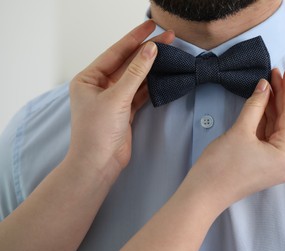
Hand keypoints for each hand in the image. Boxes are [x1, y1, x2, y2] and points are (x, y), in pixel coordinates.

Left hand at [67, 21, 173, 179]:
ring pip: (136, 77)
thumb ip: (135, 74)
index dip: (134, 38)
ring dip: (151, 67)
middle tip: (168, 37)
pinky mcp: (125, 111)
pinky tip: (162, 74)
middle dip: (146, 51)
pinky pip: (140, 92)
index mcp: (89, 79)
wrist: (99, 164)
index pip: (115, 52)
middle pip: (127, 63)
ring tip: (169, 53)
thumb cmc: (97, 133)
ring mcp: (114, 99)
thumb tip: (150, 50)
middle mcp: (100, 86)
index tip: (151, 26)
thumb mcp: (116, 98)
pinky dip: (151, 84)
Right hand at [185, 68, 284, 210]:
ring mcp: (274, 164)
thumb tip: (265, 86)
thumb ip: (255, 105)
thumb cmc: (220, 166)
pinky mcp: (262, 164)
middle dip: (280, 96)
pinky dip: (264, 120)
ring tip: (268, 84)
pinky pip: (267, 137)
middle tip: (275, 73)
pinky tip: (262, 103)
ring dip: (272, 107)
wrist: (202, 194)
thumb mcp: (240, 131)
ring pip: (276, 129)